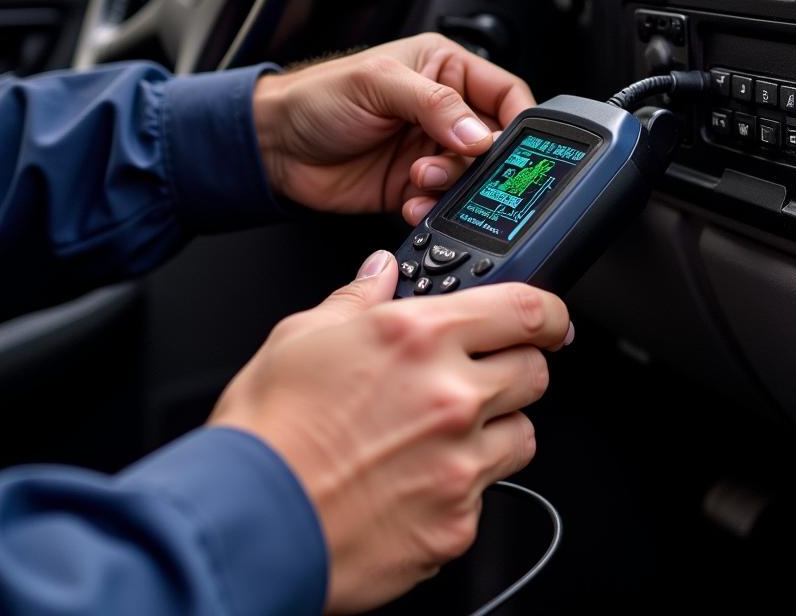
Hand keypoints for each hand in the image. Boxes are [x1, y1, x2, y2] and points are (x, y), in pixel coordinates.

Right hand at [210, 250, 571, 612]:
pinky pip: (488, 496)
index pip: (526, 309)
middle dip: (516, 369)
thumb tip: (381, 271)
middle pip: (535, 372)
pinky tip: (416, 481)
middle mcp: (451, 395)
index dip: (550, 312)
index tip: (551, 320)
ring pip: (522, 435)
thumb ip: (359, 298)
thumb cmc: (267, 430)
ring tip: (439, 437)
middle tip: (477, 378)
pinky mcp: (456, 523)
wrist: (245, 522)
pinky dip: (463, 488)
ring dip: (495, 430)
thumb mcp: (303, 336)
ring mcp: (459, 463)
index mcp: (418, 336)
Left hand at [252, 34, 534, 222]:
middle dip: (484, 161)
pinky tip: (412, 202)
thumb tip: (479, 133)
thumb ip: (434, 104)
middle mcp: (443, 109)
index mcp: (444, 69)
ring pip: (472, 177)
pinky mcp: (414, 186)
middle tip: (462, 167)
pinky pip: (443, 202)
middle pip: (495, 141)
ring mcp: (430, 150)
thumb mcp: (378, 84)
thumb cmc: (316, 97)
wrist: (273, 145)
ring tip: (420, 178)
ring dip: (453, 185)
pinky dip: (434, 208)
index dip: (520, 120)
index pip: (505, 92)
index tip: (516, 146)